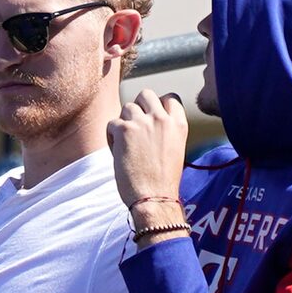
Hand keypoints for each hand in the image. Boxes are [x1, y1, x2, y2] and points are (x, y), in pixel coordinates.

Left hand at [108, 89, 191, 214]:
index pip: (170, 98)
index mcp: (179, 124)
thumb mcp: (175, 149)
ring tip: (126, 143)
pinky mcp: (124, 129)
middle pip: (146, 94)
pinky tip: (118, 152)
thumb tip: (150, 122)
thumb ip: (165, 130)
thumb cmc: (163, 181)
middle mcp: (162, 118)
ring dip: (124, 122)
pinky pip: (112, 123)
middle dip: (138, 107)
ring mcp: (143, 122)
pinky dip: (112, 137)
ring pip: (127, 107)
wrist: (154, 198)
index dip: (158, 105)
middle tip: (136, 128)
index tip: (152, 120)